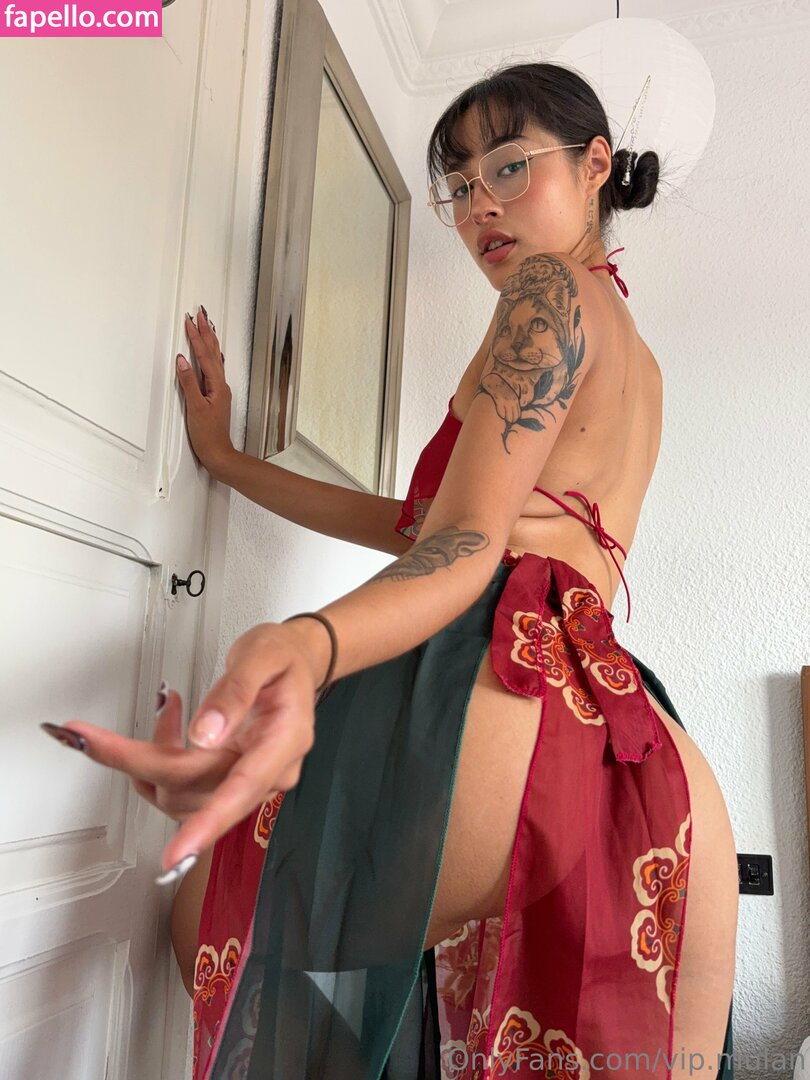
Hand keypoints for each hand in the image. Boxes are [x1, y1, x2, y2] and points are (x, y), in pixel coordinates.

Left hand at [50, 620, 328, 880]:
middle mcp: (268, 772)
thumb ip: (235, 692)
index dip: (206, 825)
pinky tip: (165, 728)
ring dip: (152, 757)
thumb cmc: (283, 658)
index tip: (173, 853)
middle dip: (140, 762)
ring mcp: (247, 780)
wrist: (297, 662)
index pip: (241, 791)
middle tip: (90, 737)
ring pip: (182, 793)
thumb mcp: (262, 656)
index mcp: (284, 743)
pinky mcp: (228, 780)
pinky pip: (183, 786)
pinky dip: (160, 760)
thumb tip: (203, 732)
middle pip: (195, 788)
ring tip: (164, 708)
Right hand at [176, 307, 234, 473]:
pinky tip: (209, 355)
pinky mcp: (215, 397)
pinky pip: (213, 370)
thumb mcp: (194, 407)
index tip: (190, 321)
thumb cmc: (208, 436)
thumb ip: (188, 382)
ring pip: (214, 360)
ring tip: (205, 327)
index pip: (205, 355)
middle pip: (213, 353)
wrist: (218, 453)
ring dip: (209, 342)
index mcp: (217, 386)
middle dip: (206, 333)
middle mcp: (221, 386)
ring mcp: (219, 391)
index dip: (197, 337)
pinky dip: (209, 357)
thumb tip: (183, 361)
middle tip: (200, 315)